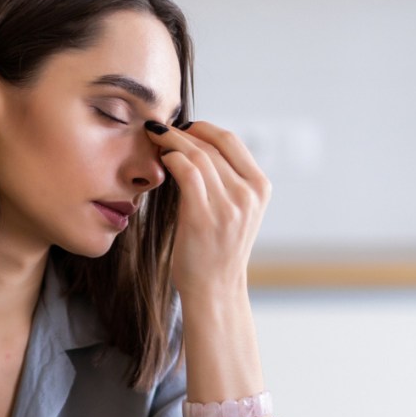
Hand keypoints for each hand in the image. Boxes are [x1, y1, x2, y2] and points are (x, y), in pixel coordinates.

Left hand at [144, 120, 270, 300]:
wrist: (215, 289)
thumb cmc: (218, 251)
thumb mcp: (237, 211)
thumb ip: (228, 181)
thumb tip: (199, 147)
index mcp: (260, 188)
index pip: (232, 141)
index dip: (204, 128)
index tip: (184, 127)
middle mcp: (248, 195)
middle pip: (212, 145)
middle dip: (183, 132)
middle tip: (161, 129)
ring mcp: (228, 206)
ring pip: (197, 155)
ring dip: (172, 142)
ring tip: (155, 139)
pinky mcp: (203, 217)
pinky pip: (186, 172)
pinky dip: (171, 158)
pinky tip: (160, 159)